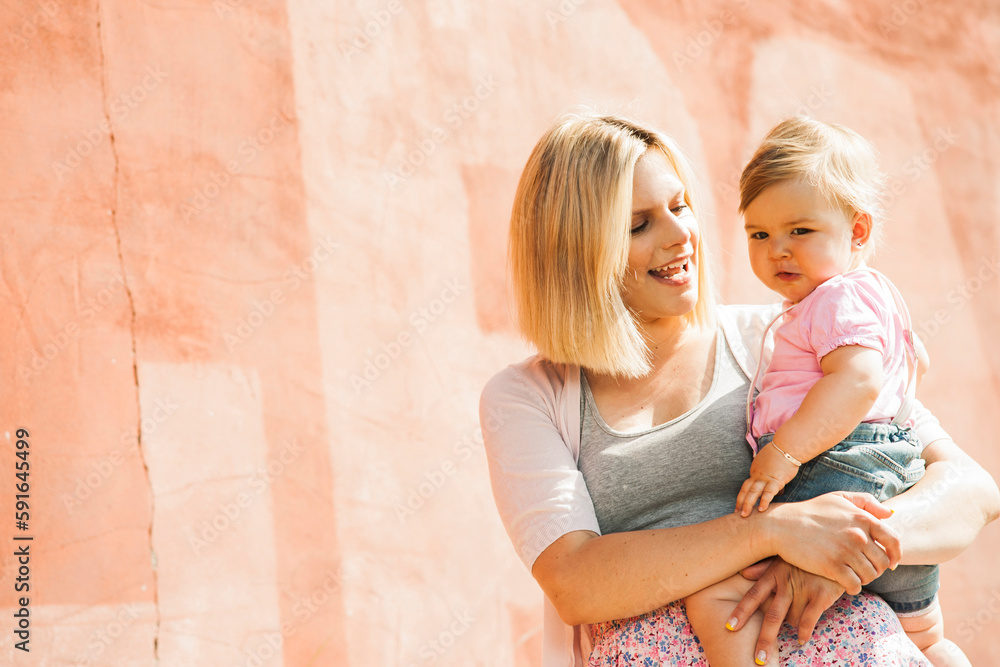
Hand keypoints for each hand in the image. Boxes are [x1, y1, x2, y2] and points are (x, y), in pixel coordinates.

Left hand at [727, 558, 845, 663]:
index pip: (753, 595)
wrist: (836, 548)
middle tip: (758, 659)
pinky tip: (802, 639)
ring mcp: (803, 588)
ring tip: (797, 618)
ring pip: (792, 619)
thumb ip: (763, 567)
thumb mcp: (783, 557)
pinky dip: (805, 632)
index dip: (741, 611)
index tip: (729, 626)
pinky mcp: (821, 594)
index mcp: (773, 574)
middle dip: (764, 639)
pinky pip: (810, 620)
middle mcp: (785, 582)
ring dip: (792, 625)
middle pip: (772, 615)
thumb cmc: (805, 556)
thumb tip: (742, 573)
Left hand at [736, 442, 799, 515]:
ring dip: (748, 504)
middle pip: (746, 489)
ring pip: (753, 492)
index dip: (743, 496)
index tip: (739, 506)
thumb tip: (776, 488)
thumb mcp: (770, 463)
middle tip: (736, 513)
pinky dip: (765, 501)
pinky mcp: (776, 480)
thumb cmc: (781, 454)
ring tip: (745, 515)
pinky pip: (769, 492)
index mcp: (755, 471)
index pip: (747, 485)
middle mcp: (757, 475)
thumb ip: (770, 474)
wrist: (787, 446)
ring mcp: (766, 478)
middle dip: (740, 502)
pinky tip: (762, 509)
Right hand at [762, 491, 899, 593]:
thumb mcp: (838, 498)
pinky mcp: (832, 567)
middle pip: (882, 562)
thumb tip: (890, 513)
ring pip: (870, 575)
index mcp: (862, 518)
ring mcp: (845, 552)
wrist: (781, 525)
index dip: (896, 555)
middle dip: (876, 569)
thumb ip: (866, 501)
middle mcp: (858, 535)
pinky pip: (855, 585)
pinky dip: (853, 587)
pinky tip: (845, 583)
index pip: (893, 541)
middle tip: (864, 569)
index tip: (891, 562)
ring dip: (864, 579)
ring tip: (853, 575)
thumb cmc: (810, 511)